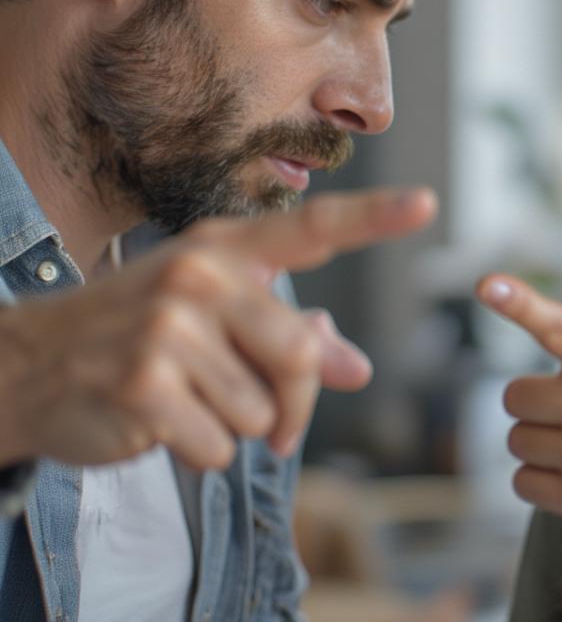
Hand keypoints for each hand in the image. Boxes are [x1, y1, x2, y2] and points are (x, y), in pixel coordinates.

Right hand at [0, 187, 435, 469]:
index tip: (427, 203)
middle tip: (275, 426)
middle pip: (299, 354)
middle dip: (295, 406)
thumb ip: (292, 340)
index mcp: (228, 249)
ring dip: (237, 429)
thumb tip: (359, 368)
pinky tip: (160, 422)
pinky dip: (201, 453)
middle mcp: (201, 274)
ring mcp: (168, 324)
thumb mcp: (216, 320)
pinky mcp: (145, 381)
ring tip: (188, 402)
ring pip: (261, 410)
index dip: (374, 216)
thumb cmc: (143, 334)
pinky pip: (219, 445)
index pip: (312, 227)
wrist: (34, 363)